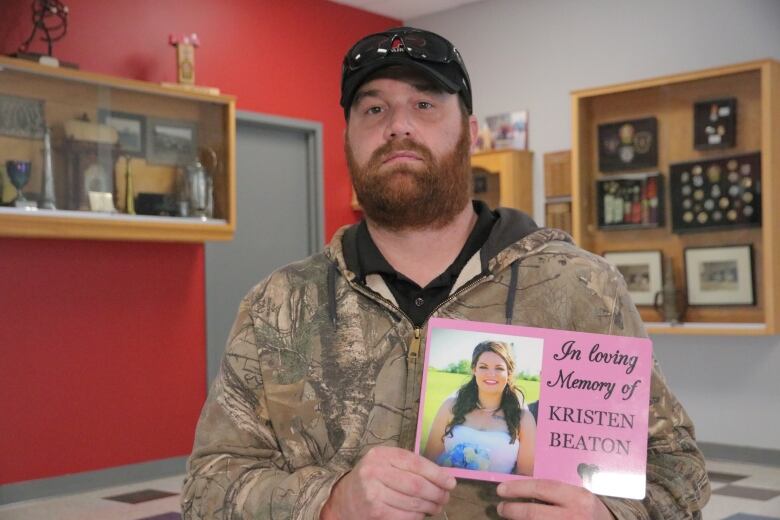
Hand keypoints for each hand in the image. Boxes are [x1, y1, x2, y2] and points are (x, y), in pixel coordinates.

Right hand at [320, 446, 456, 519]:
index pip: (415, 463)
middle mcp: (374, 472)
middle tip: (446, 498)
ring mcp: (373, 494)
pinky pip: (405, 516)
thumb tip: (443, 478)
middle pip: (416, 485)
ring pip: (413, 503)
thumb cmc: (372, 479)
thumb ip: (409, 466)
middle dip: (436, 493)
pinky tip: (421, 514)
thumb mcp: (385, 463)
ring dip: (430, 507)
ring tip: (436, 506)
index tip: (450, 483)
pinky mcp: (375, 513)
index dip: (437, 474)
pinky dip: (418, 517)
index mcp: (381, 455)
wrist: (343, 499)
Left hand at [496, 479, 614, 519]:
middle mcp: (574, 516)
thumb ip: (557, 491)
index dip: (518, 488)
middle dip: (512, 510)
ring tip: (508, 515)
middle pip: (533, 513)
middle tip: (500, 507)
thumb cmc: (589, 510)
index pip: (542, 488)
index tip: (501, 489)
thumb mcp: (578, 495)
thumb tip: (523, 486)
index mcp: (577, 497)